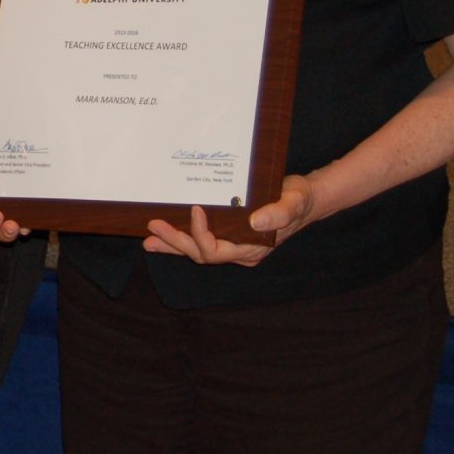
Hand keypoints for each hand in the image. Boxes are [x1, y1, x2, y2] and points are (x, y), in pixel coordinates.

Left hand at [143, 174, 316, 266]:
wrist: (305, 199)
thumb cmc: (299, 199)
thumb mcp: (293, 202)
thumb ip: (278, 214)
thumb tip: (255, 221)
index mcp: (253, 248)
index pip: (217, 250)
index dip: (202, 234)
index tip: (195, 209)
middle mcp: (240, 252)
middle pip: (201, 253)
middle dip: (175, 241)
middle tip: (153, 226)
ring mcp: (233, 246)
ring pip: (197, 251)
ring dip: (172, 244)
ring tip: (149, 238)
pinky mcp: (228, 236)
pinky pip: (200, 242)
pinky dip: (180, 240)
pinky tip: (161, 237)